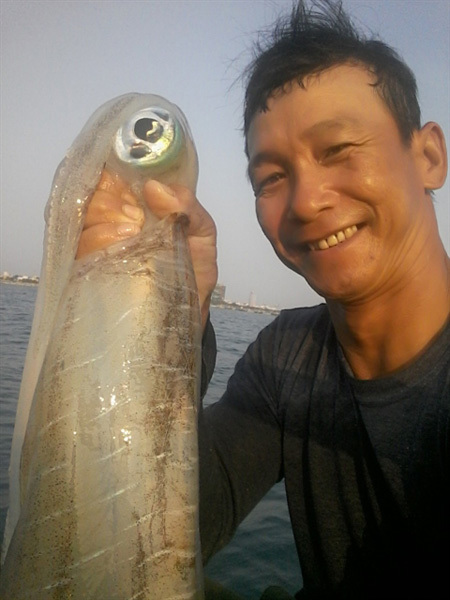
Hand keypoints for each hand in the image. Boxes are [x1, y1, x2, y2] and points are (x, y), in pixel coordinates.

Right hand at [77, 169, 217, 329]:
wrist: (187, 315)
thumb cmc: (193, 270)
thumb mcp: (203, 236)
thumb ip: (188, 208)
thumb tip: (155, 188)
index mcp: (136, 206)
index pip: (108, 176)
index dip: (113, 174)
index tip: (133, 188)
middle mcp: (111, 222)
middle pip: (89, 193)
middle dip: (110, 200)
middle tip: (136, 218)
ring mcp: (97, 246)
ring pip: (80, 217)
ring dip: (105, 220)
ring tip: (132, 234)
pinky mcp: (87, 270)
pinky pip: (77, 247)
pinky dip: (98, 240)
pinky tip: (121, 246)